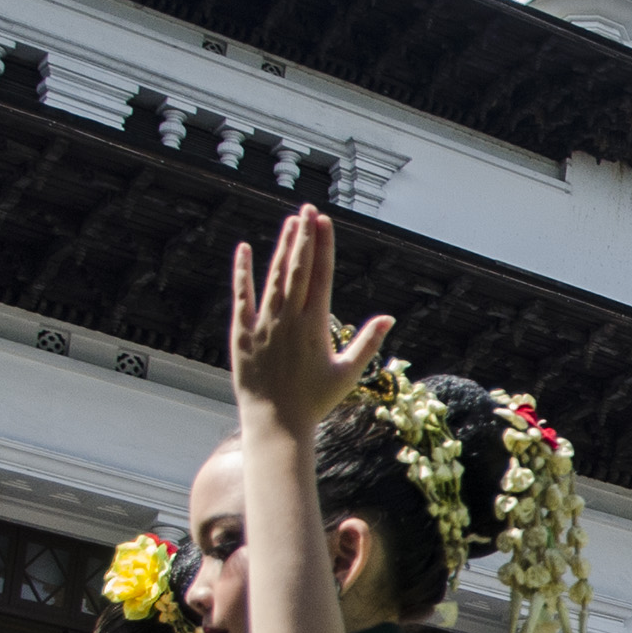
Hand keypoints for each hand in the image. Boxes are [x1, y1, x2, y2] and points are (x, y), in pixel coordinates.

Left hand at [224, 203, 385, 433]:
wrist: (276, 424)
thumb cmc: (315, 401)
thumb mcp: (348, 373)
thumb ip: (368, 343)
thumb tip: (389, 318)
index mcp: (315, 326)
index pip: (321, 276)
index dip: (323, 246)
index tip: (324, 222)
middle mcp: (288, 320)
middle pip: (298, 269)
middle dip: (304, 236)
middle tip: (308, 208)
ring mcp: (263, 325)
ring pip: (273, 277)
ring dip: (282, 248)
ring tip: (289, 222)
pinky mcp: (242, 333)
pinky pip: (241, 297)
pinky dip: (242, 273)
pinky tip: (243, 249)